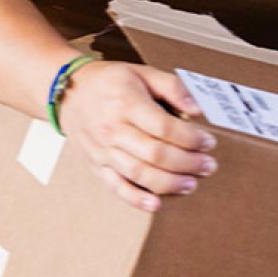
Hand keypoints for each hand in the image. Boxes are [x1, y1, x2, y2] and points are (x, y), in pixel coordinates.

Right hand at [57, 61, 216, 212]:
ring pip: (139, 174)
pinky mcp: (96, 165)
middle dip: (187, 163)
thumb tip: (198, 109)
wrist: (68, 92)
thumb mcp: (142, 72)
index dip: (191, 138)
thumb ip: (172, 87)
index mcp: (126, 102)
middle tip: (208, 165)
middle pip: (155, 154)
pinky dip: (136, 199)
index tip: (209, 142)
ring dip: (170, 183)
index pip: (164, 127)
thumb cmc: (110, 81)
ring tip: (191, 183)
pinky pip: (116, 187)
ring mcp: (103, 150)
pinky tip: (156, 204)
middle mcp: (112, 128)